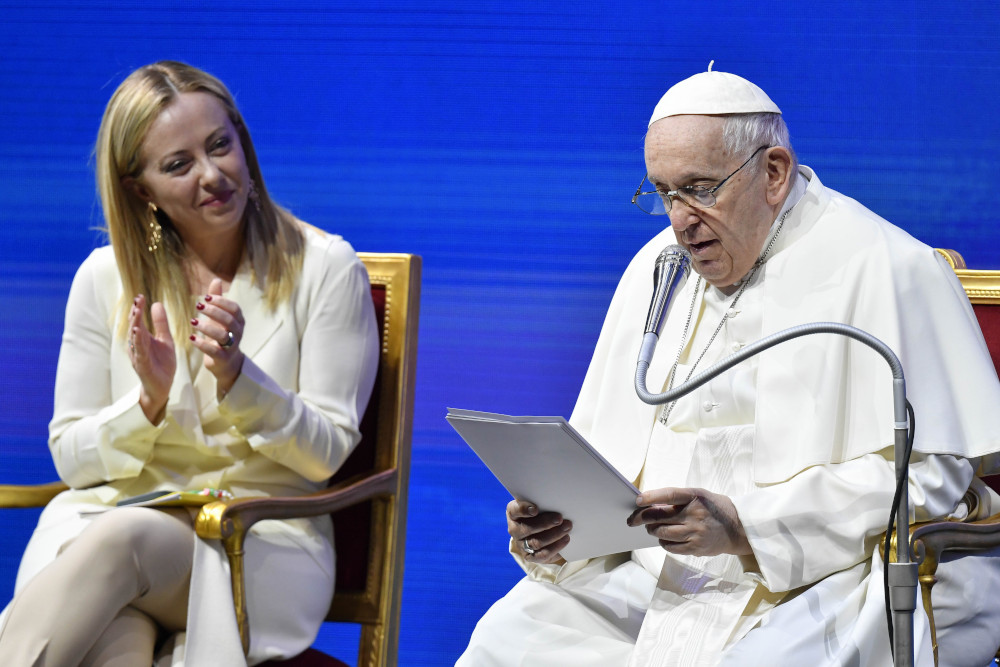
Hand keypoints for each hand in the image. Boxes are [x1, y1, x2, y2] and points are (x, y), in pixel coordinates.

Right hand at [128, 294, 175, 423]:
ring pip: (135, 338)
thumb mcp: (166, 340)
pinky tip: (137, 333)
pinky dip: (138, 342)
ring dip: (135, 325)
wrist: (162, 386)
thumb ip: (161, 324)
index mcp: (143, 338)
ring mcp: (138, 355)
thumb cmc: (162, 363)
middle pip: (134, 327)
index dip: (138, 308)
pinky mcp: (142, 365)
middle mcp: (137, 345)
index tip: (139, 296)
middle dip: (135, 314)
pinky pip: (139, 352)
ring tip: (136, 313)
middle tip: (137, 301)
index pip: (138, 321)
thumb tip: (156, 303)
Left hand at [189, 279, 244, 397]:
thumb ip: (218, 300)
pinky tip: (192, 337)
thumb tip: (216, 279)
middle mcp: (238, 333)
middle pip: (229, 320)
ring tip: (192, 321)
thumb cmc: (222, 334)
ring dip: (207, 327)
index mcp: (239, 321)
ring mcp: (232, 346)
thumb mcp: (220, 317)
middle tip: (198, 306)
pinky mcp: (223, 359)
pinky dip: (202, 344)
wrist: (226, 362)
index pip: (234, 308)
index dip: (222, 302)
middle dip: (214, 312)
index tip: (207, 297)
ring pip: (223, 335)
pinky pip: (214, 351)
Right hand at [507, 499, 571, 564]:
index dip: (524, 510)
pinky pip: (542, 555)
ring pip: (536, 543)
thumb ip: (543, 503)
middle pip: (528, 529)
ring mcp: (521, 545)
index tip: (535, 509)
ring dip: (554, 535)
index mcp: (513, 514)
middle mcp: (514, 530)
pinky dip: (556, 547)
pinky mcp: (530, 557)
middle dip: (545, 523)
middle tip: (560, 518)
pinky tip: (565, 539)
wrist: (539, 531)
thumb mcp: (538, 505)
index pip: (515, 510)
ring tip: (567, 528)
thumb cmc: (540, 513)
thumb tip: (558, 504)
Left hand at [627, 487, 751, 556]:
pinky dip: (663, 542)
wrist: (737, 528)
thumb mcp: (699, 496)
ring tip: (652, 528)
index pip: (669, 495)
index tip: (637, 500)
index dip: (651, 497)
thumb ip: (677, 500)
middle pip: (660, 516)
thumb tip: (649, 505)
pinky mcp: (696, 547)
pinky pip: (670, 547)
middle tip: (634, 519)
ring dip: (652, 530)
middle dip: (642, 518)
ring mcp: (696, 532)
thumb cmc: (712, 508)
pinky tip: (665, 538)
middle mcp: (695, 514)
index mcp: (695, 496)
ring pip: (662, 532)